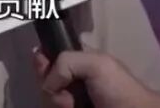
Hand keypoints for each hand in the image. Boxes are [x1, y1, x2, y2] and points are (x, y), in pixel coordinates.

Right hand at [33, 49, 159, 107]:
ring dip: (56, 102)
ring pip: (47, 100)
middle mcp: (70, 82)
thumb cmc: (118, 88)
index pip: (49, 57)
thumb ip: (66, 61)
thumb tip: (48, 84)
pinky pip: (52, 107)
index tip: (42, 63)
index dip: (42, 61)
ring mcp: (70, 101)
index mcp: (77, 63)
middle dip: (49, 87)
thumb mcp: (95, 63)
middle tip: (66, 96)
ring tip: (72, 106)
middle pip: (43, 81)